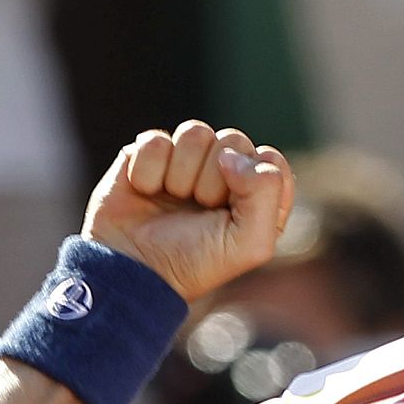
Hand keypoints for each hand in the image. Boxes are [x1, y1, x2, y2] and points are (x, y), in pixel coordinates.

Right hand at [83, 121, 294, 301]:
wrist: (133, 270)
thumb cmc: (194, 262)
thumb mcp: (250, 244)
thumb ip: (266, 194)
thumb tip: (231, 155)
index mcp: (256, 197)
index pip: (270, 161)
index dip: (252, 181)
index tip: (232, 210)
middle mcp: (225, 175)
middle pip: (233, 139)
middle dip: (213, 179)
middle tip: (199, 208)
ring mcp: (186, 162)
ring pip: (195, 133)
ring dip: (181, 173)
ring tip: (172, 199)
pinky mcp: (150, 156)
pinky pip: (155, 140)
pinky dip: (148, 171)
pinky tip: (146, 192)